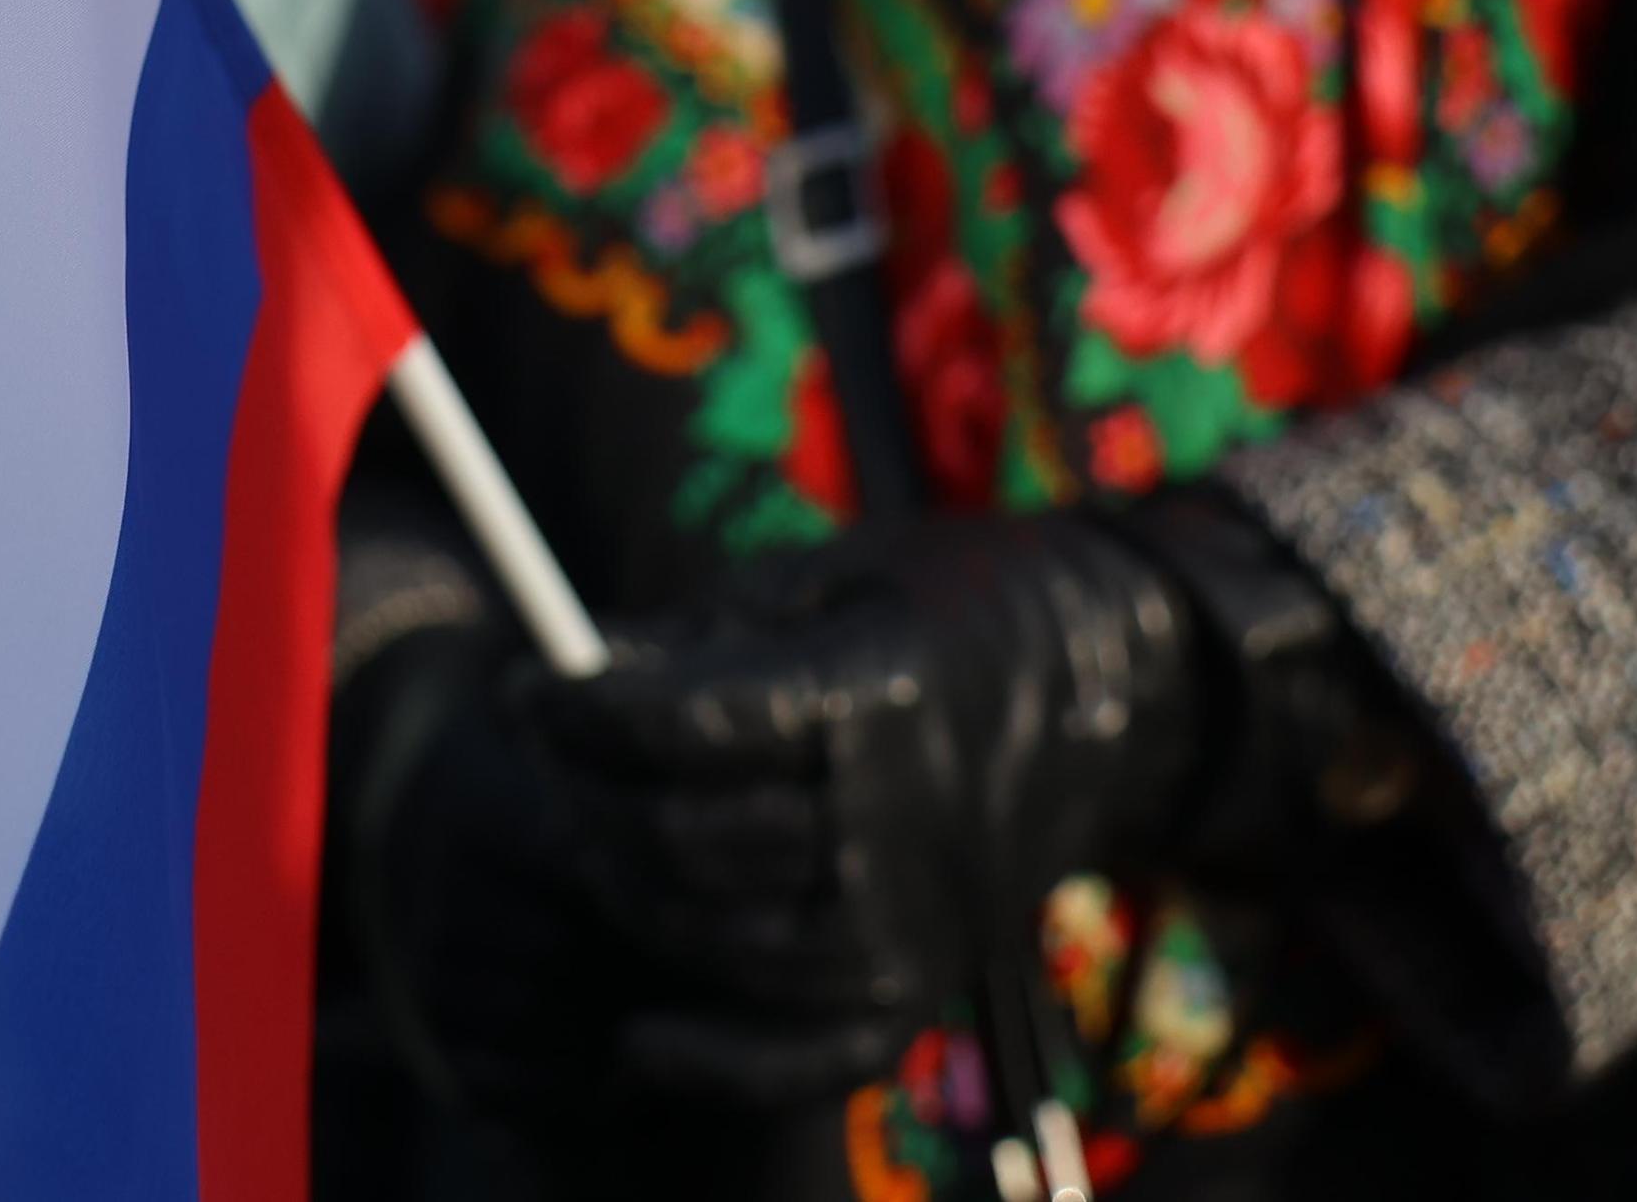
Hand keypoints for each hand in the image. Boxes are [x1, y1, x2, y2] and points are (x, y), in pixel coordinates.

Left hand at [509, 496, 1425, 1113]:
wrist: (1111, 697)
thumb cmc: (947, 612)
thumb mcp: (829, 577)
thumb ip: (702, 635)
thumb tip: (573, 674)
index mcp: (880, 694)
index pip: (690, 725)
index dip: (585, 713)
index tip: (526, 691)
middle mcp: (903, 822)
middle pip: (688, 839)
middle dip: (587, 798)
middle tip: (549, 757)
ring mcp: (917, 919)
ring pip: (717, 940)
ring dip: (624, 892)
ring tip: (587, 831)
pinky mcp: (923, 985)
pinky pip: (800, 1057)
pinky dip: (710, 1060)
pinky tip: (637, 1040)